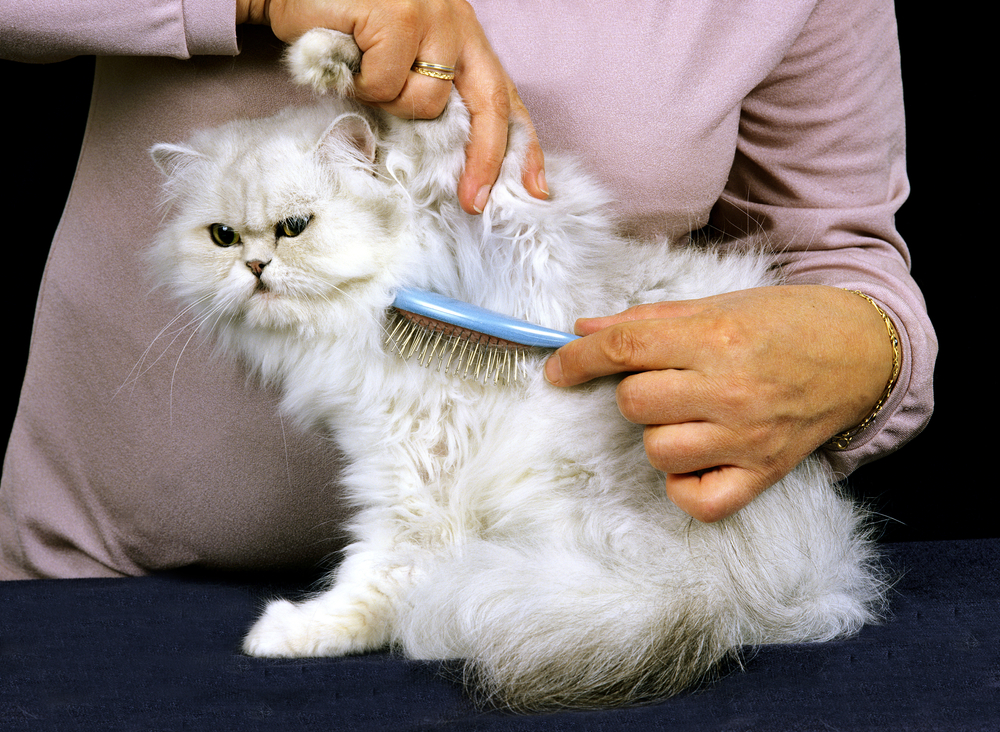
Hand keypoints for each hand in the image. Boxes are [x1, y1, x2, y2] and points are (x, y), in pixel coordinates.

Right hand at [237, 0, 546, 214]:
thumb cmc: (342, 27)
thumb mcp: (396, 60)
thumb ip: (425, 91)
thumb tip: (450, 156)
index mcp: (463, 36)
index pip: (504, 96)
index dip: (523, 145)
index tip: (535, 188)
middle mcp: (457, 22)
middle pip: (489, 106)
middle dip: (484, 159)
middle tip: (472, 200)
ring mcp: (430, 16)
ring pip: (426, 103)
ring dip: (388, 102)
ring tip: (363, 70)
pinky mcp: (398, 16)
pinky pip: (386, 85)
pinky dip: (360, 83)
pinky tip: (347, 55)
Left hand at [543, 286, 894, 521]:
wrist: (862, 352)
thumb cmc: (786, 322)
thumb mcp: (718, 305)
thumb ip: (647, 320)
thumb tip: (583, 330)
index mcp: (716, 337)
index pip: (624, 348)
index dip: (578, 358)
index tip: (557, 367)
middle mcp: (731, 390)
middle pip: (633, 402)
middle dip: (634, 390)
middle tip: (664, 380)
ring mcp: (748, 437)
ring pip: (657, 450)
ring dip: (658, 433)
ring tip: (688, 414)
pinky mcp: (764, 473)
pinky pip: (697, 500)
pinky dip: (683, 484)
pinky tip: (696, 457)